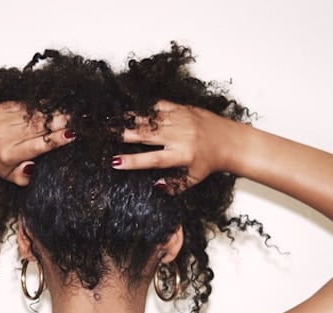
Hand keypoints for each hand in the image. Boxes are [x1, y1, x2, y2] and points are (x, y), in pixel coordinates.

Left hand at [0, 102, 73, 184]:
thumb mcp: (9, 175)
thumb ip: (24, 176)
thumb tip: (35, 168)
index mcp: (9, 153)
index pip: (37, 145)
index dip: (55, 140)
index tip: (71, 135)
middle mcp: (6, 135)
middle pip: (39, 126)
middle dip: (61, 122)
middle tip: (80, 119)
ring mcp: (5, 118)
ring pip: (36, 114)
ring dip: (56, 112)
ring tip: (73, 111)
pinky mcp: (5, 106)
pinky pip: (29, 104)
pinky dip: (44, 105)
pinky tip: (57, 105)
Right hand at [112, 100, 236, 188]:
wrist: (230, 141)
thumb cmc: (210, 161)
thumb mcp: (193, 179)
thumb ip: (174, 186)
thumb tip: (155, 186)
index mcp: (180, 155)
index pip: (151, 159)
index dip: (131, 161)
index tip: (114, 162)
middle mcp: (178, 136)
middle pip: (145, 135)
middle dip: (122, 134)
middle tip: (102, 133)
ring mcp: (180, 120)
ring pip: (148, 119)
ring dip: (128, 119)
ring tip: (110, 121)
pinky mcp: (182, 109)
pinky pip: (158, 106)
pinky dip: (144, 108)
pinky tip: (130, 110)